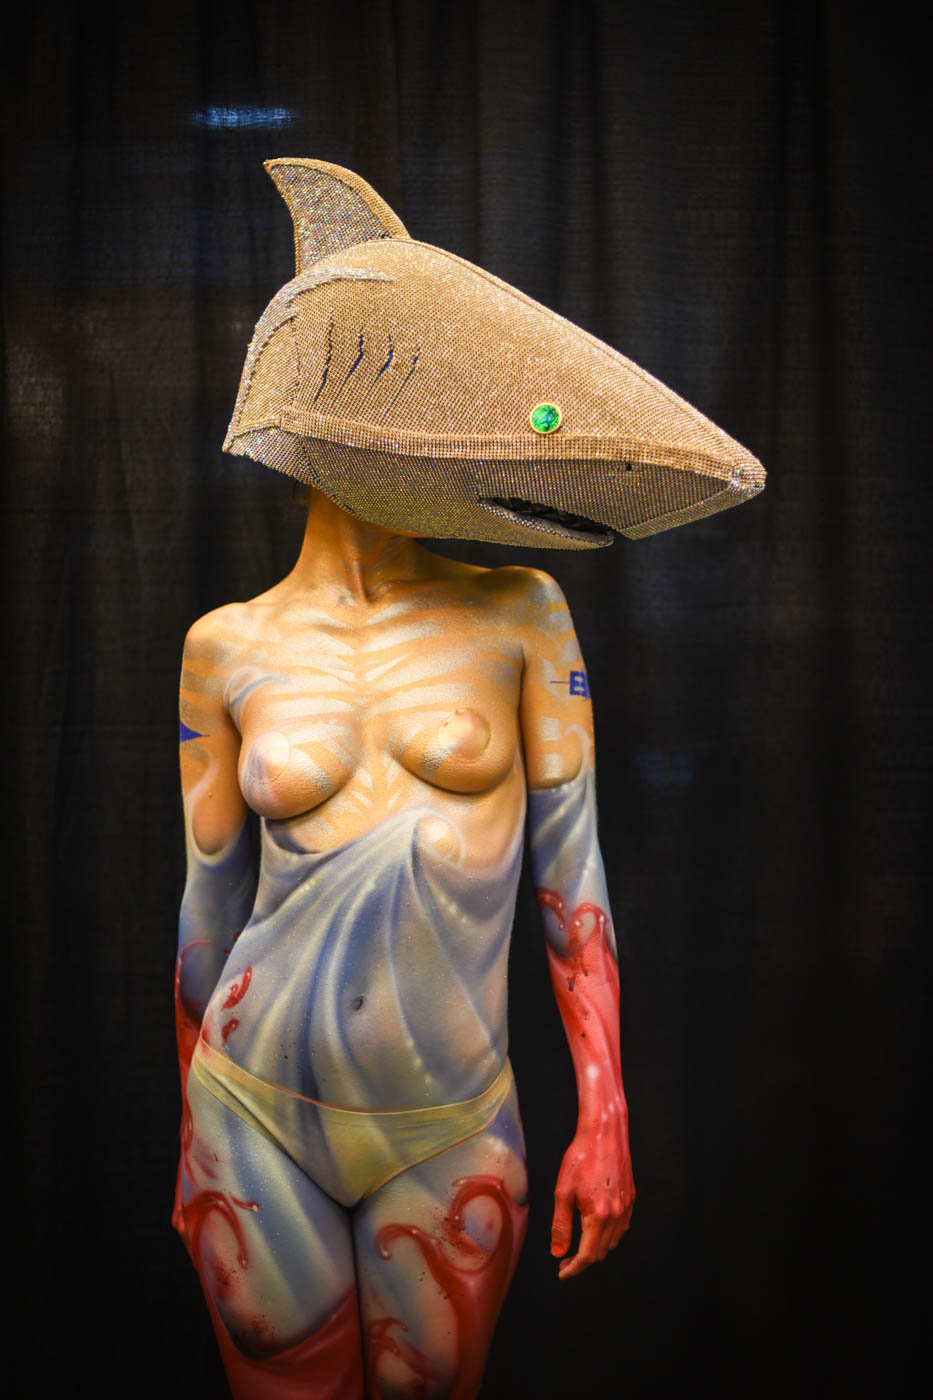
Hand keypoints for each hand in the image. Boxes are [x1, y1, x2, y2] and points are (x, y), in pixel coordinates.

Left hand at [550, 1123, 634, 1279]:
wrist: (605, 1133)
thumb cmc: (581, 1157)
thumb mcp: (563, 1191)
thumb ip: (561, 1225)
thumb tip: (558, 1251)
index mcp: (599, 1216)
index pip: (588, 1255)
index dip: (574, 1268)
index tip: (562, 1272)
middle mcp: (617, 1215)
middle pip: (601, 1252)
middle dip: (582, 1260)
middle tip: (564, 1258)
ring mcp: (627, 1207)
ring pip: (613, 1241)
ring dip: (596, 1248)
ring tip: (578, 1245)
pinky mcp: (631, 1198)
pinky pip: (621, 1227)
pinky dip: (608, 1235)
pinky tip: (596, 1228)